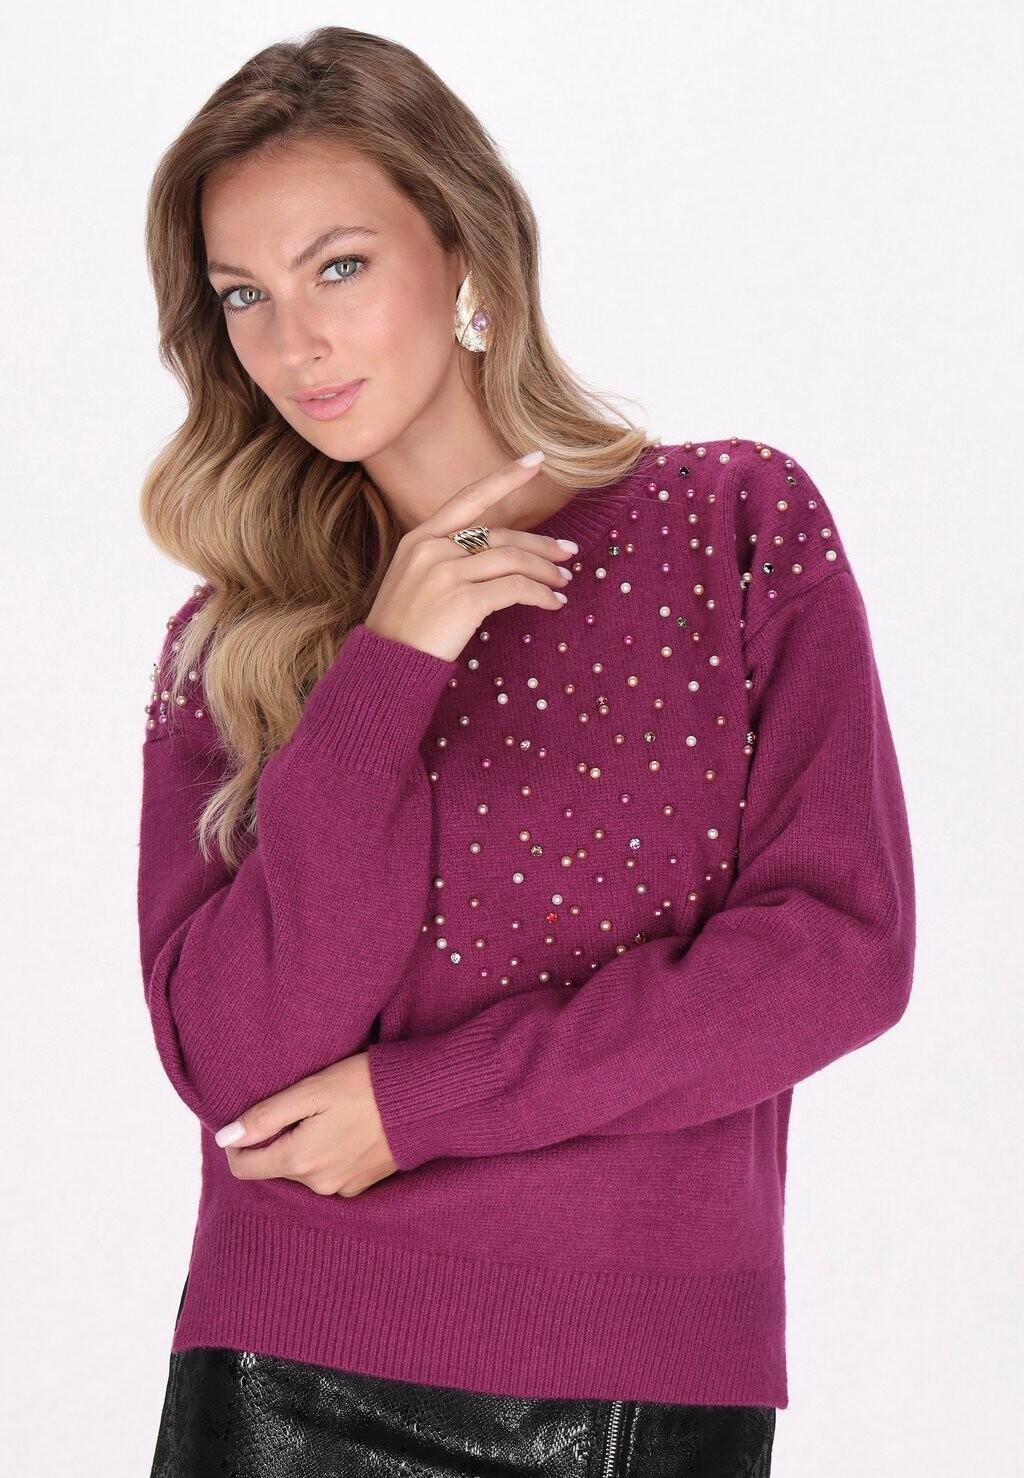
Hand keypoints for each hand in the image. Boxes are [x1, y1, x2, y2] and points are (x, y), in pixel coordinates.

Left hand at [215, 1053, 398, 1198]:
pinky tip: (346, 1128)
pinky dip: (327, 1154)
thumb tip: (225, 1137)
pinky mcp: (362, 1186)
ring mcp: (342, 1189)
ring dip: (304, 1146)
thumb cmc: (367, 1086)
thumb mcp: (311, 1091)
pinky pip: (328, 1175)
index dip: (239, 1141)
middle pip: (276, 1166)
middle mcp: (318, 1184)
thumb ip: (265, 1116)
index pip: (245, 1167)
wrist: (425, 1100)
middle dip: (278, 1139)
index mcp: (301, 1160)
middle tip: (302, 1104)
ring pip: (302, 1170)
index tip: (252, 1116)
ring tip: (328, 1114)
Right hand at [363, 450, 576, 662]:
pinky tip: (553, 604)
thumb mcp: (413, 580)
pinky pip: (516, 590)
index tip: (536, 460)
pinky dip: (541, 596)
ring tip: (564, 583)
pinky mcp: (465, 601)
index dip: (505, 478)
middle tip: (569, 552)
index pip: (469, 498)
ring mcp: (448, 573)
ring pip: (513, 560)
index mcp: (420, 538)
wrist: (384, 664)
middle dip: (541, 544)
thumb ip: (444, 559)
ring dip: (546, 572)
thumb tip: (492, 555)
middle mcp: (434, 549)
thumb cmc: (402, 629)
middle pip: (501, 535)